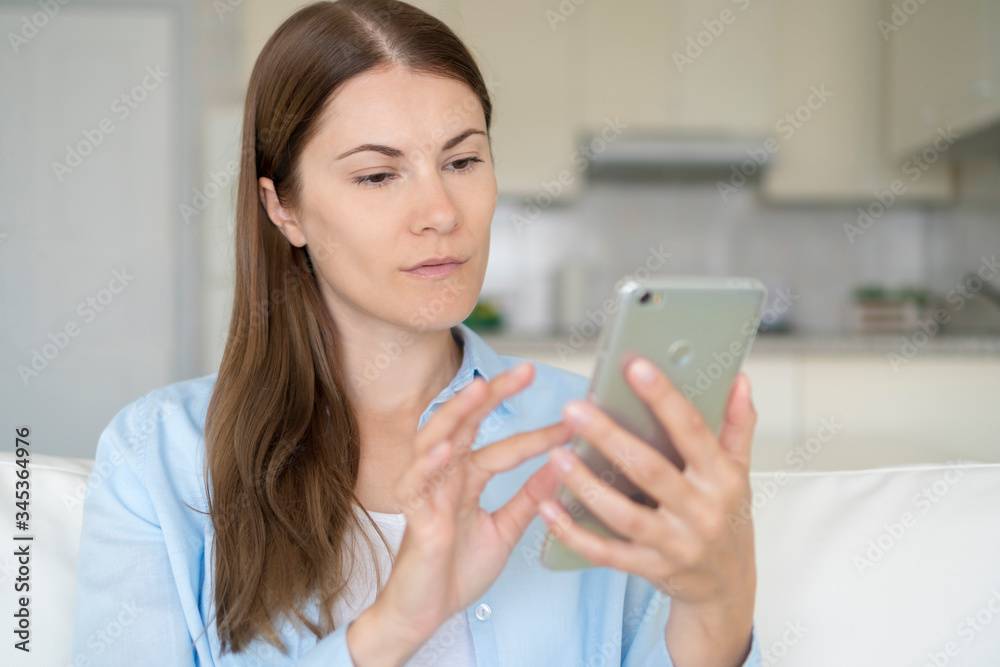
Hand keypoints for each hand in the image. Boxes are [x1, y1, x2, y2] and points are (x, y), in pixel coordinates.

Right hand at [354, 361, 572, 663]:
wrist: (424, 614)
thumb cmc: (455, 571)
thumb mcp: (504, 530)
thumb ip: (529, 499)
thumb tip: (561, 467)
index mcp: (467, 478)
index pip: (506, 445)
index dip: (540, 433)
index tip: (574, 420)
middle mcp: (446, 476)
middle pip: (467, 423)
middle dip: (494, 395)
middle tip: (527, 370)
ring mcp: (426, 491)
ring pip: (436, 439)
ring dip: (457, 412)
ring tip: (480, 388)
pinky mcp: (413, 515)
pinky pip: (417, 482)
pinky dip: (430, 462)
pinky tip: (447, 447)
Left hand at [536, 357, 756, 665]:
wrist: (727, 586)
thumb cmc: (726, 519)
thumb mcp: (739, 472)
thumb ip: (736, 425)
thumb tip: (738, 379)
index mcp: (721, 479)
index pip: (692, 431)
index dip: (663, 397)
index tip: (635, 366)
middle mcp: (700, 512)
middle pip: (650, 470)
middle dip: (610, 438)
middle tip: (575, 409)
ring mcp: (674, 545)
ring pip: (624, 515)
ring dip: (587, 486)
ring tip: (557, 456)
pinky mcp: (649, 569)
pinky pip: (606, 553)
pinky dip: (574, 533)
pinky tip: (548, 509)